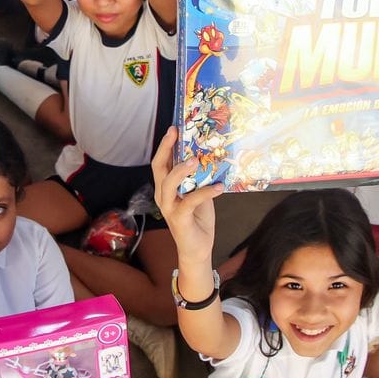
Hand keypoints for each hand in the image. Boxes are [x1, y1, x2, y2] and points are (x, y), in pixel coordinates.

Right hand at [151, 127, 223, 265]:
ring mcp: (169, 207)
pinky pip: (190, 201)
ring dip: (182, 170)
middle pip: (159, 168)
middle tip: (175, 133)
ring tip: (196, 160)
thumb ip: (199, 179)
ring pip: (169, 183)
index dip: (166, 145)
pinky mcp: (179, 218)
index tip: (174, 128)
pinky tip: (219, 186)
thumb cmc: (198, 220)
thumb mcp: (200, 194)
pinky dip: (205, 192)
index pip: (162, 163)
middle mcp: (163, 195)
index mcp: (166, 187)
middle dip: (166, 148)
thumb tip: (210, 159)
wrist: (197, 249)